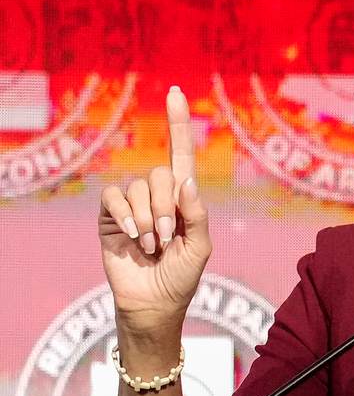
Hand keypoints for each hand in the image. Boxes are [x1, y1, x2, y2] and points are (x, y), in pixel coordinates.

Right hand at [99, 85, 211, 334]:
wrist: (154, 303)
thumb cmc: (182, 276)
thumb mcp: (201, 246)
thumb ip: (197, 213)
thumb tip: (185, 180)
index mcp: (183, 197)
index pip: (180, 152)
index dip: (177, 123)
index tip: (176, 91)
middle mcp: (157, 195)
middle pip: (161, 174)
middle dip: (167, 208)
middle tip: (167, 238)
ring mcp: (132, 205)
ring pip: (139, 187)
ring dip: (148, 219)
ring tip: (152, 246)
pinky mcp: (109, 216)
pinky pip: (114, 198)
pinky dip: (125, 215)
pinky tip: (132, 236)